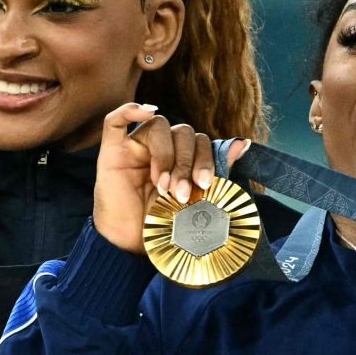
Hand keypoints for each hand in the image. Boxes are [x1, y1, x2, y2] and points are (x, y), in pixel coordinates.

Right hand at [93, 102, 250, 253]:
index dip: (206, 159)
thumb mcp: (196, 198)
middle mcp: (161, 148)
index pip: (200, 141)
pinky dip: (131, 110)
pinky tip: (146, 112)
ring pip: (158, 126)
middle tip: (182, 193)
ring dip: (166, 156)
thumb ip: (217, 170)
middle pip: (182, 132)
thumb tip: (244, 144)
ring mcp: (136, 147)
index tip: (205, 185)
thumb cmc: (163, 223)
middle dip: (187, 163)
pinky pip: (116, 120)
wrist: (131, 244)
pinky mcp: (112, 151)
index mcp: (182, 157)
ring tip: (162, 187)